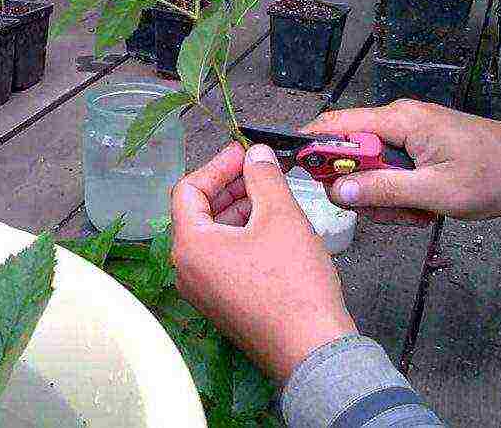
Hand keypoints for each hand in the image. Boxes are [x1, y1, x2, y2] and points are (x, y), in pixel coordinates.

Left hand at [170, 142, 356, 379]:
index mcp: (190, 246)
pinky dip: (243, 237)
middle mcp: (187, 270)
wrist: (313, 348)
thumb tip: (255, 155)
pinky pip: (224, 259)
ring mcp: (203, 290)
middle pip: (198, 213)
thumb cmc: (294, 289)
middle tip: (258, 170)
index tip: (242, 153)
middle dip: (230, 187)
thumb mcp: (281, 216)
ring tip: (272, 196)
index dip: (217, 166)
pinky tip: (273, 228)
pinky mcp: (223, 303)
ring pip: (214, 236)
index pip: (188, 190)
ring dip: (239, 211)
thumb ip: (264, 177)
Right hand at [301, 99, 500, 222]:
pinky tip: (426, 207)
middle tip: (388, 212)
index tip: (294, 174)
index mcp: (400, 120)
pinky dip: (401, 194)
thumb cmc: (495, 175)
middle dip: (361, 188)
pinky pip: (391, 172)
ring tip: (419, 213)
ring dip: (385, 197)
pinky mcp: (418, 147)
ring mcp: (409, 133)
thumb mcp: (437, 193)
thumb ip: (384, 191)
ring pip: (370, 168)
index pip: (335, 125)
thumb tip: (337, 192)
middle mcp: (399, 119)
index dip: (309, 147)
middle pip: (350, 152)